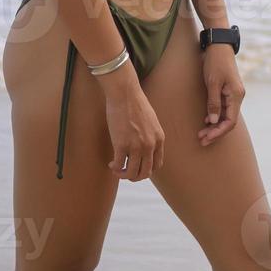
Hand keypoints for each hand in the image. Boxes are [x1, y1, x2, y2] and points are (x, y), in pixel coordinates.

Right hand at [100, 66, 164, 180]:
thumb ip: (151, 135)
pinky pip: (119, 165)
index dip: (146, 170)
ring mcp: (136, 146)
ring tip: (117, 170)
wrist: (125, 93)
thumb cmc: (135, 103)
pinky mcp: (122, 145)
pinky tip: (111, 164)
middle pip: (145, 172)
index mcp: (159, 139)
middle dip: (135, 176)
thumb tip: (144, 146)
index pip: (157, 165)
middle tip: (126, 173)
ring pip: (132, 173)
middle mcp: (150, 145)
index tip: (137, 167)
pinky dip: (115, 168)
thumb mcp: (151, 121)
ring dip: (124, 175)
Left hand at [198, 44, 243, 146]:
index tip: (206, 138)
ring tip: (202, 133)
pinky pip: (223, 108)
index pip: (230, 121)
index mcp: (236, 96)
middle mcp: (237, 97)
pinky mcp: (228, 91)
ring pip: (225, 116)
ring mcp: (233, 94)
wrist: (219, 45)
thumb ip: (213, 102)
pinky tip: (206, 121)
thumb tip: (214, 121)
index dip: (218, 132)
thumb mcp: (212, 82)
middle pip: (228, 121)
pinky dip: (215, 116)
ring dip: (214, 126)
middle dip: (215, 132)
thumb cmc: (215, 62)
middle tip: (201, 140)